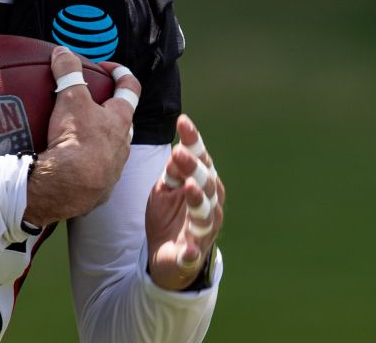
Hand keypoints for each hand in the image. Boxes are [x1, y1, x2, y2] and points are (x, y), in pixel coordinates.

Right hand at [23, 47, 137, 227]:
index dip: (121, 73)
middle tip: (89, 104)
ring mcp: (113, 168)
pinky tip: (67, 166)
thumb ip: (68, 72)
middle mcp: (123, 144)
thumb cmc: (77, 140)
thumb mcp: (70, 99)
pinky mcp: (100, 189)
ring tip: (74, 135)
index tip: (106, 68)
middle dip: (108, 110)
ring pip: (110, 149)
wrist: (69, 188)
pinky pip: (95, 173)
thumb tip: (62, 52)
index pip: (130, 89)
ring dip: (97, 140)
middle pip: (121, 121)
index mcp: (120, 119)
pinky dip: (85, 166)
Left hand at [145, 114, 224, 290]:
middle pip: (206, 182)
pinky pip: (194, 253)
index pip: (201, 159)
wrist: (165, 255)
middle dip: (193, 167)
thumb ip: (173, 172)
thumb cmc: (169, 215)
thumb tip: (177, 150)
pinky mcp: (192, 255)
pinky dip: (192, 251)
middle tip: (178, 152)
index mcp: (203, 185)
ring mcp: (204, 230)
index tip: (183, 121)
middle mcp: (210, 205)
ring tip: (189, 188)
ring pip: (205, 214)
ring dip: (197, 200)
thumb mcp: (165, 189)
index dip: (194, 141)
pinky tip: (189, 249)